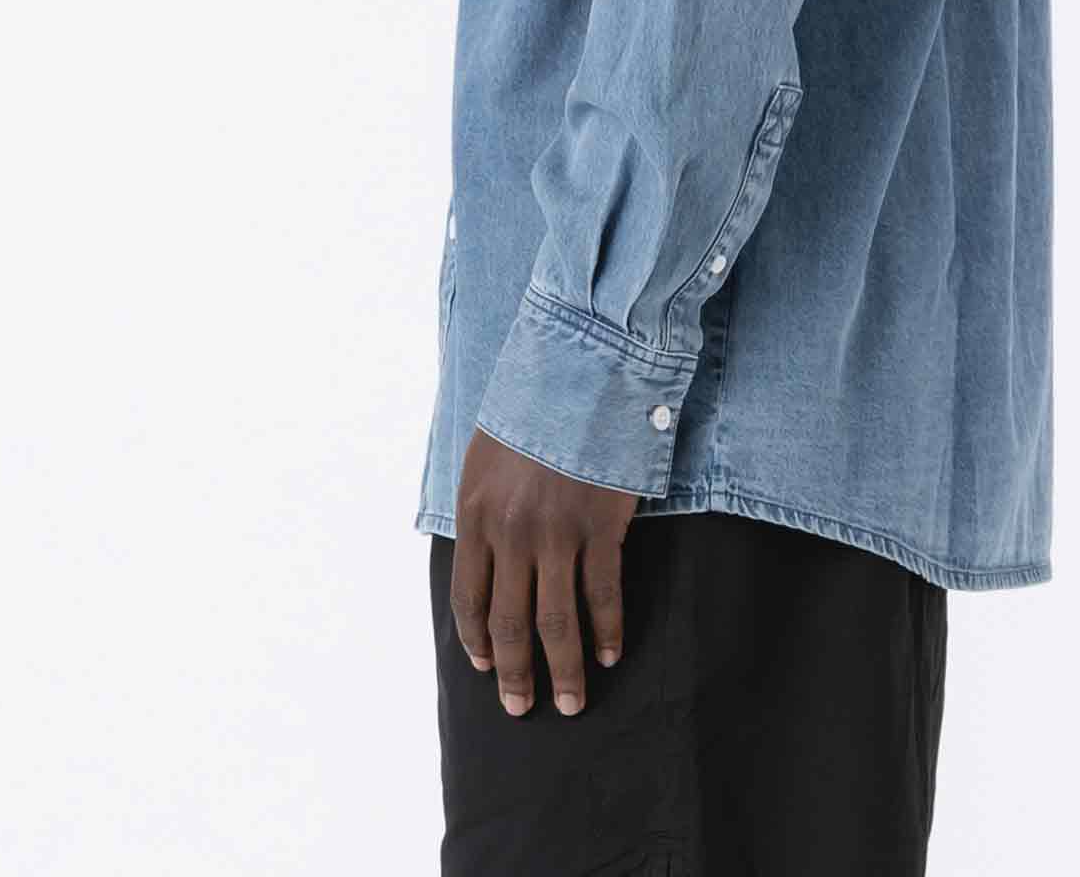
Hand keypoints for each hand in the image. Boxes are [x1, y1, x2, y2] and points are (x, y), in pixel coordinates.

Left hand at [447, 424, 639, 716]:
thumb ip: (483, 510)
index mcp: (475, 514)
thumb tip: (485, 562)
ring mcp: (557, 532)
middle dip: (516, 673)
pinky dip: (607, 629)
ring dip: (564, 668)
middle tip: (523, 709)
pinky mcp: (600, 526)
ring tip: (573, 701)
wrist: (581, 370)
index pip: (469, 598)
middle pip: (510, 621)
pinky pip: (602, 594)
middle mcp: (511, 532)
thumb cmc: (531, 410)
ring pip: (556, 620)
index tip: (487, 668)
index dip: (478, 641)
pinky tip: (611, 653)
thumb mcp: (486, 458)